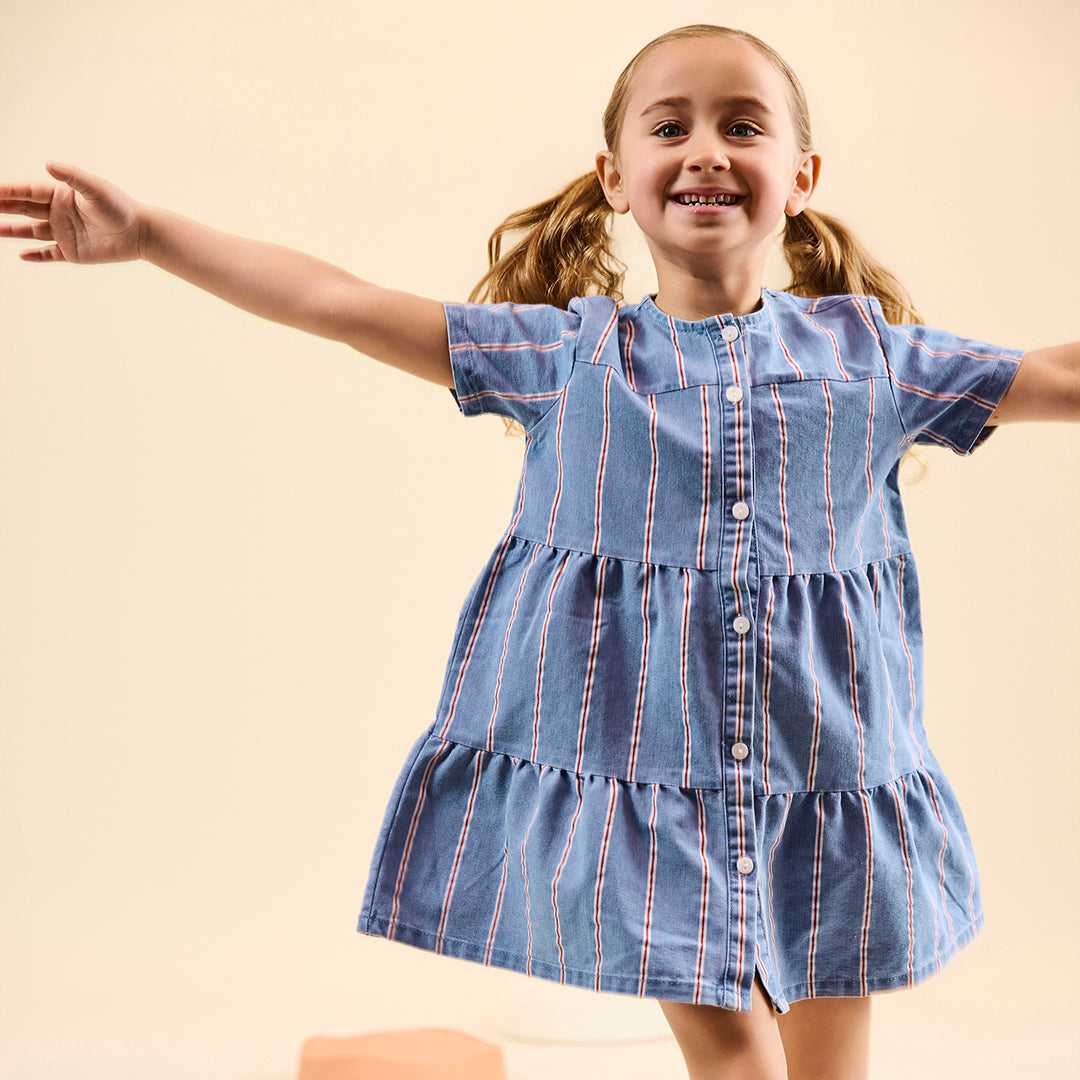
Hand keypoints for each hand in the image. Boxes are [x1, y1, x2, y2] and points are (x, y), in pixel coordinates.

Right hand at [0, 161, 143, 263]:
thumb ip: (72, 176)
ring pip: (31, 231)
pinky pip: (49, 254)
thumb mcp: (95, 188)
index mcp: (62, 195)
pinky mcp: (72, 252)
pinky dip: (36, 255)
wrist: (140, 233)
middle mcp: (59, 213)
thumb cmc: (120, 207)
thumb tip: (47, 164)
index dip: (8, 191)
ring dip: (11, 230)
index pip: (28, 191)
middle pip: (24, 208)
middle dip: (3, 206)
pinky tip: (22, 255)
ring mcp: (65, 233)